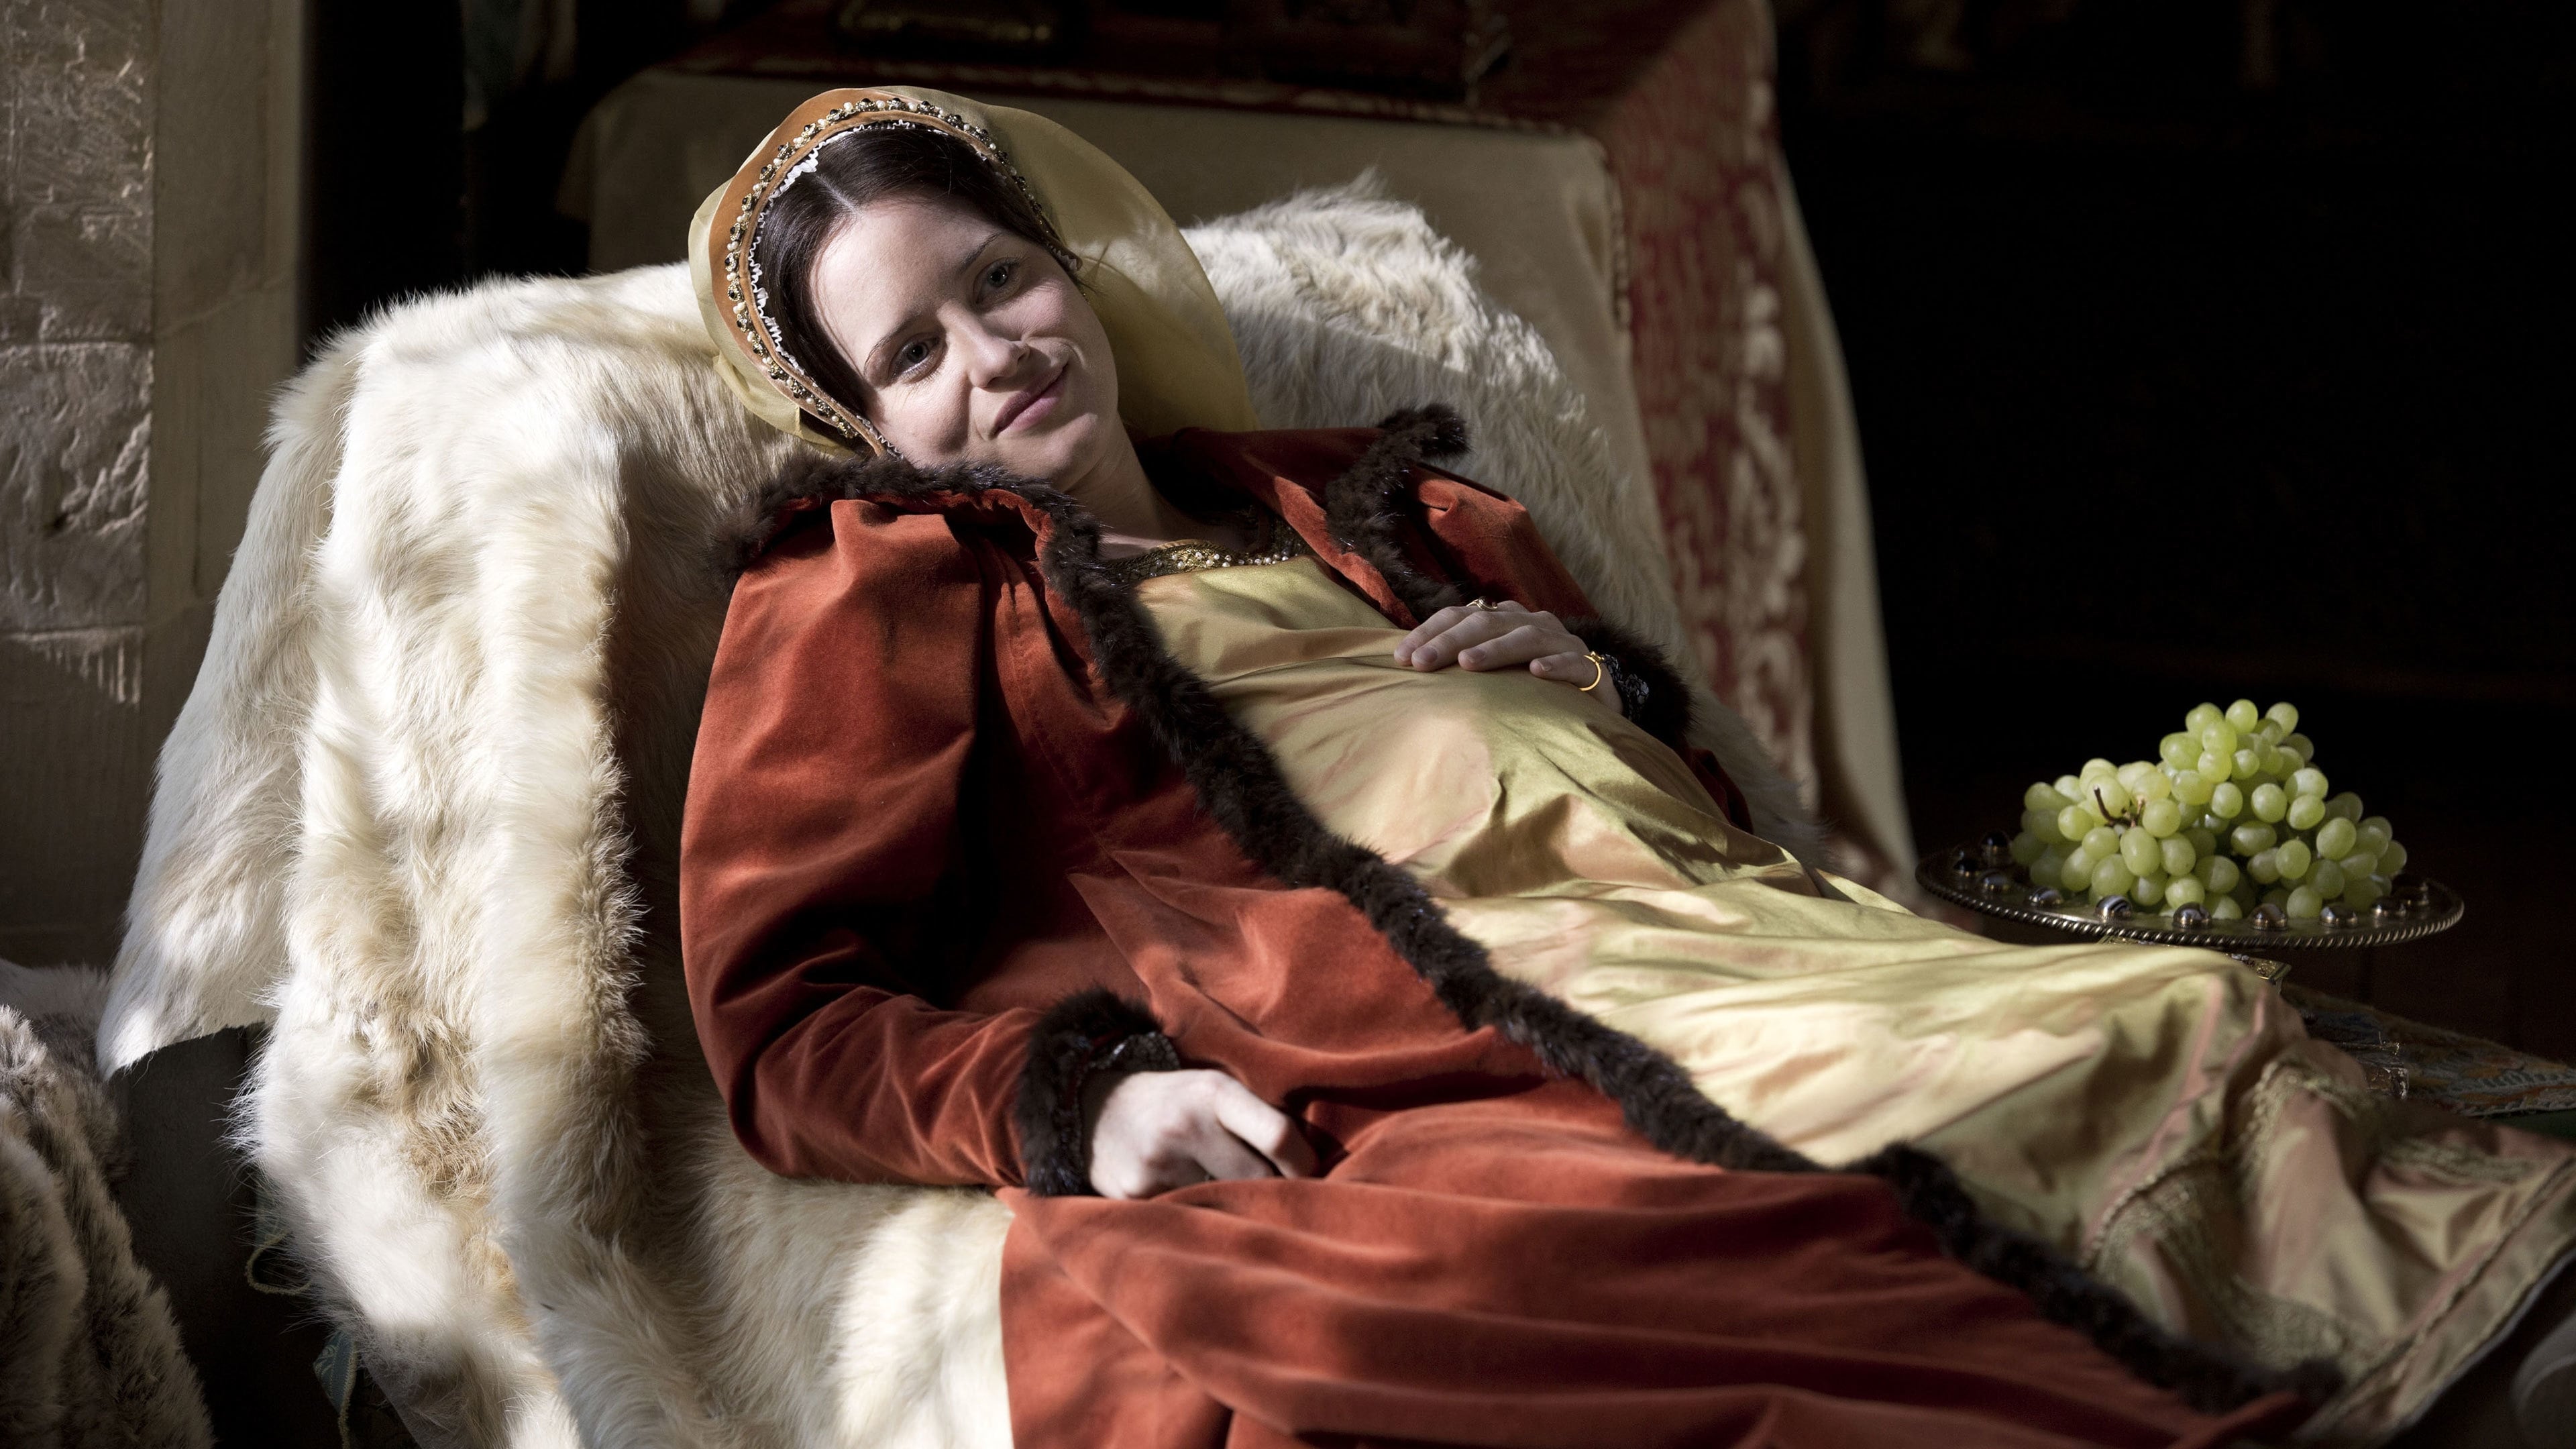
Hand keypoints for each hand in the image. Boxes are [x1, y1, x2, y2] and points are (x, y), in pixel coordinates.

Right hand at [1083, 1068, 1316, 1198]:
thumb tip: (1315, 1170)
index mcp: (1215, 1092)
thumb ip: (1257, 1118)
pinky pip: (1187, 1217)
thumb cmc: (1175, 1102)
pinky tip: (1190, 1206)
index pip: (1278, 1136)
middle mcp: (1187, 1124)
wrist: (1091, 1109)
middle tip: (1277, 1199)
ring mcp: (1158, 1162)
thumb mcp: (1214, 1089)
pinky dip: (1197, 1218)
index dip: (1305, 1167)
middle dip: (1271, 1192)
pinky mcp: (1135, 1194)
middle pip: (1257, 1179)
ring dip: (1233, 1210)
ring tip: (1230, 1202)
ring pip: (1223, 1204)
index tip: (1312, 1181)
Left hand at [1394, 600, 1597, 685]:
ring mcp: (1562, 644)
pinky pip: (1572, 663)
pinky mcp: (1589, 668)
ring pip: (1526, 638)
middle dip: (1451, 642)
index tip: (1400, 656)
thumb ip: (1461, 661)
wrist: (1594, 699)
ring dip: (1496, 650)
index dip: (1430, 632)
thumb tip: (1409, 665)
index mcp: (1507, 619)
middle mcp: (1533, 624)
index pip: (1462, 616)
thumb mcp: (1495, 670)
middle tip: (1421, 663)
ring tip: (1468, 664)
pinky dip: (1554, 665)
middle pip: (1487, 623)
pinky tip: (1537, 672)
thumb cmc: (1533, 686)